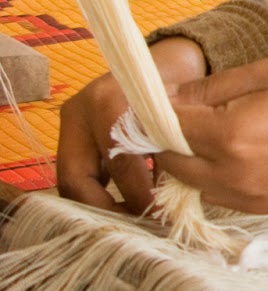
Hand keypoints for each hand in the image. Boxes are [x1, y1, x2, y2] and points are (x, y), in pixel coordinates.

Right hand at [56, 37, 207, 211]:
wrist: (165, 64)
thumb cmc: (175, 92)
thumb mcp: (175, 120)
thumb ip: (170, 154)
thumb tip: (168, 205)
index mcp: (109, 103)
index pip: (116, 162)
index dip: (137, 195)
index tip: (161, 215)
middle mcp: (81, 112)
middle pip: (76, 179)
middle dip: (107, 210)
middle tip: (138, 226)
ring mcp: (70, 124)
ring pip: (72, 181)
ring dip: (101, 206)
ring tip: (132, 221)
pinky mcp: (69, 136)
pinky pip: (78, 175)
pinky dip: (99, 194)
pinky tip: (124, 207)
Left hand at [154, 56, 267, 213]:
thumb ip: (214, 87)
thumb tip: (169, 98)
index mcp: (233, 136)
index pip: (166, 128)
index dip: (151, 111)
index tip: (150, 98)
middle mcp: (234, 175)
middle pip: (170, 162)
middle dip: (166, 138)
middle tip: (177, 113)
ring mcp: (250, 197)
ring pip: (192, 183)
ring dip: (189, 160)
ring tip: (209, 131)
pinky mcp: (264, 208)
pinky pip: (220, 195)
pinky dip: (214, 175)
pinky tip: (235, 151)